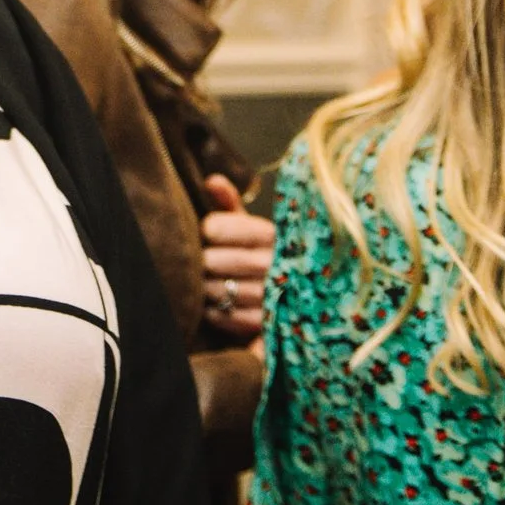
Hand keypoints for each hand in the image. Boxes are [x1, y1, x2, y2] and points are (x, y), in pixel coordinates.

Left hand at [199, 174, 273, 340]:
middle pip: (213, 261)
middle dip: (203, 262)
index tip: (207, 234)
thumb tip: (212, 180)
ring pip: (217, 290)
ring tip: (209, 284)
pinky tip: (218, 304)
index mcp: (271, 234)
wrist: (301, 297)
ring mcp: (274, 296)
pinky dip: (215, 312)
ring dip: (206, 288)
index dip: (206, 231)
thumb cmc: (262, 254)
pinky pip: (225, 316)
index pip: (218, 228)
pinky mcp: (268, 324)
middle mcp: (276, 264)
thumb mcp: (250, 227)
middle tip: (204, 264)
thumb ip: (231, 204)